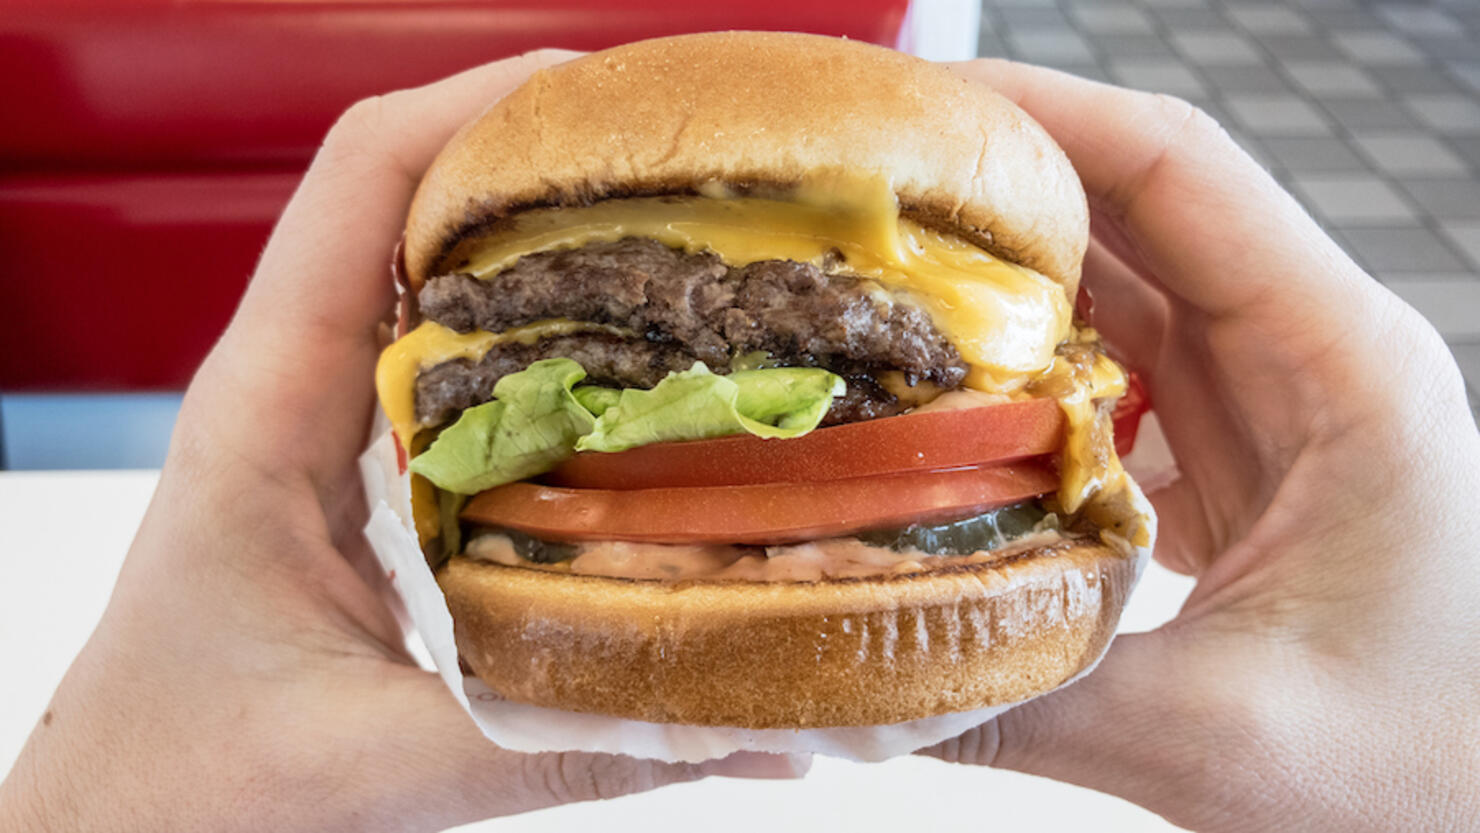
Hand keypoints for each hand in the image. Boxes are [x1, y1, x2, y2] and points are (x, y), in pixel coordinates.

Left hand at [0, 52, 804, 832]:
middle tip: (699, 171)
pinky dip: (544, 329)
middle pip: (415, 194)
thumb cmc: (185, 785)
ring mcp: (324, 417)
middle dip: (551, 154)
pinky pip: (455, 355)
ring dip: (553, 234)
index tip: (619, 99)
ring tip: (691, 243)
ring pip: (438, 270)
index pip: (362, 181)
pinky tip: (638, 367)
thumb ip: (564, 743)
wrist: (113, 822)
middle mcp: (293, 384)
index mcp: (267, 408)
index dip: (486, 106)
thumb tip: (764, 732)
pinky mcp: (358, 465)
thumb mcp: (374, 764)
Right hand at [923, 60, 1479, 831]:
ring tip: (877, 281)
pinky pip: (1117, 377)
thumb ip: (1031, 699)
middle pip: (1137, 212)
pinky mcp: (1236, 462)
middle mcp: (1308, 358)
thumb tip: (848, 680)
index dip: (1046, 112)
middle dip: (997, 185)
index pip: (1181, 172)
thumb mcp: (1232, 738)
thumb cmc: (1443, 769)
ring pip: (1122, 293)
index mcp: (1343, 365)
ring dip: (1006, 279)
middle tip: (859, 192)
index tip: (921, 106)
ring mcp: (1272, 407)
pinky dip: (1028, 373)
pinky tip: (948, 403)